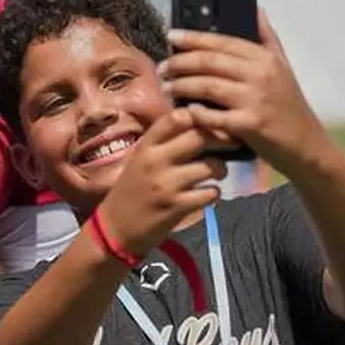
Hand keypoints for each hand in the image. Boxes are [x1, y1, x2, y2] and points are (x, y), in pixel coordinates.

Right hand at [96, 109, 226, 256]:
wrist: (115, 228)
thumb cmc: (132, 189)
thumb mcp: (141, 159)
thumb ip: (164, 142)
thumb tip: (198, 124)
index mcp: (146, 145)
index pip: (176, 117)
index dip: (199, 116)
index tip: (210, 123)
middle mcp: (155, 160)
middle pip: (199, 137)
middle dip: (220, 139)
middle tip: (229, 144)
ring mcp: (166, 184)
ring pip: (210, 166)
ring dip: (220, 168)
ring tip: (218, 172)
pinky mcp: (176, 207)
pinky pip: (209, 193)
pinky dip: (214, 193)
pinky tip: (208, 194)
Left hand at [159, 9, 329, 173]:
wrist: (306, 144)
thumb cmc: (289, 104)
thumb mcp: (282, 65)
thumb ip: (267, 37)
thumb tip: (256, 8)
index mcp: (265, 57)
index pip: (222, 41)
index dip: (193, 37)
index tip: (171, 36)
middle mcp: (260, 74)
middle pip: (209, 61)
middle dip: (179, 62)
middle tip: (162, 67)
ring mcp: (255, 100)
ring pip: (207, 86)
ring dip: (181, 85)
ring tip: (166, 87)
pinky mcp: (250, 125)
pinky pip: (214, 117)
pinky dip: (196, 113)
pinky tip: (186, 111)